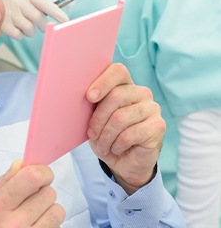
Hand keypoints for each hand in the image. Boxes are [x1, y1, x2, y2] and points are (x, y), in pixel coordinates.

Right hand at [0, 160, 64, 226]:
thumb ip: (2, 184)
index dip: (42, 172)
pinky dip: (50, 223)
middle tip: (31, 200)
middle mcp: (14, 224)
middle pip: (48, 192)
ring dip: (48, 210)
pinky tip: (36, 227)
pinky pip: (57, 226)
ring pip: (57, 209)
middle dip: (42, 192)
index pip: (32, 177)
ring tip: (34, 216)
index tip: (40, 174)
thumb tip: (20, 164)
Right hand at [2, 0, 68, 39]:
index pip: (44, 2)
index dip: (56, 12)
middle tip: (41, 27)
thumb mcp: (26, 1)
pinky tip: (14, 29)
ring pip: (29, 29)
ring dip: (29, 32)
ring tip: (22, 26)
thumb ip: (42, 3)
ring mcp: (8, 12)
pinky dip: (19, 35)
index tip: (66, 20)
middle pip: (38, 18)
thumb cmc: (14, 8)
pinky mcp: (2, 24)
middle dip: (42, 26)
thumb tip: (59, 4)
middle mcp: (17, 0)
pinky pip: (19, 35)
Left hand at [86, 63, 164, 193]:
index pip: (118, 71)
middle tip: (91, 134)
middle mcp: (141, 92)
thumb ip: (91, 102)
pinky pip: (130, 134)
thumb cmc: (105, 134)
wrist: (123, 162)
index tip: (89, 97)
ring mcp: (152, 108)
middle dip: (98, 118)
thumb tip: (76, 92)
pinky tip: (115, 148)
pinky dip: (117, 145)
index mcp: (124, 84)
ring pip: (121, 117)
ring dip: (106, 135)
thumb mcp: (94, 117)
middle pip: (116, 96)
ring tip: (102, 145)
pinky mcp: (158, 126)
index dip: (103, 82)